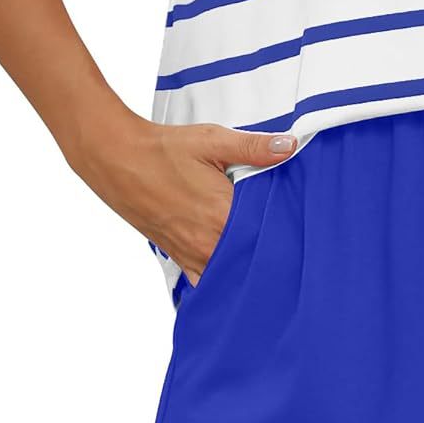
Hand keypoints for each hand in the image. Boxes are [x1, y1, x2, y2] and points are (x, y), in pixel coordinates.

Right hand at [67, 109, 296, 284]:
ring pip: (231, 275)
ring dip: (248, 268)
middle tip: (296, 250)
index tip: (306, 230)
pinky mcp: (177, 256)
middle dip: (274, 254)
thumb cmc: (165, 149)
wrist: (118, 160)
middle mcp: (208, 242)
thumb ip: (254, 147)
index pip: (270, 234)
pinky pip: (204, 282)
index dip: (290, 233)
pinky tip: (235, 274)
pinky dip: (221, 280)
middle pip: (253, 259)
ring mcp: (191, 254)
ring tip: (271, 262)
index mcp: (222, 214)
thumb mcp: (212, 141)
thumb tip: (291, 147)